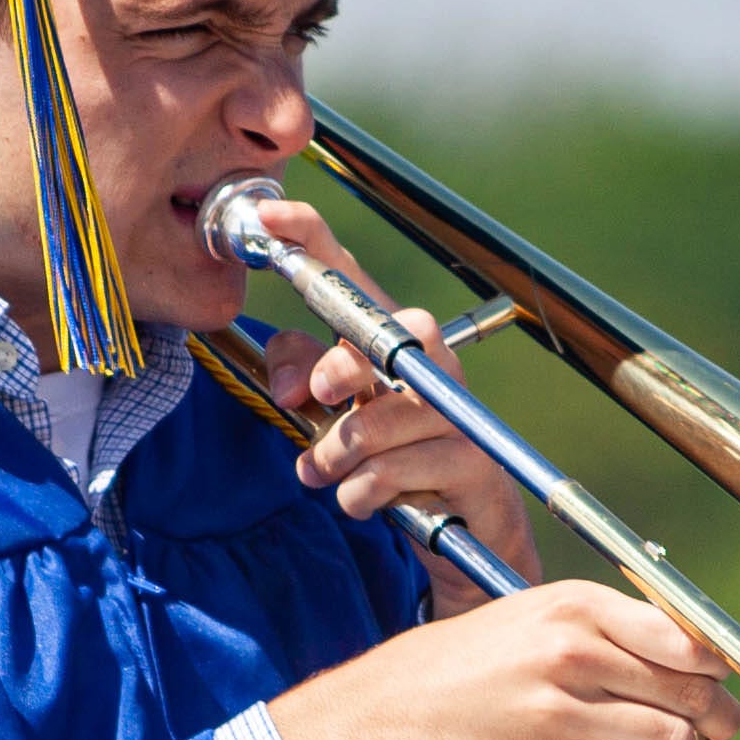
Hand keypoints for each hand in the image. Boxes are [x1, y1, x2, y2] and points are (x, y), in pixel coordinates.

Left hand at [233, 198, 540, 605]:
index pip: (349, 275)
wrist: (463, 525)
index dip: (308, 236)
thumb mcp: (331, 413)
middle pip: (381, 339)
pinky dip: (359, 496)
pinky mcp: (472, 463)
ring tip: (327, 473)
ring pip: (374, 424)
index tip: (266, 213)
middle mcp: (432, 363)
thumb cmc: (390, 456)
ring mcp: (458, 412)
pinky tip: (363, 500)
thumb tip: (290, 381)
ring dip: (334, 459)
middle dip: (337, 370)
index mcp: (392, 339)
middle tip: (313, 401)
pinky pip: (391, 475)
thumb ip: (299, 376)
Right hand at [266, 581, 739, 739]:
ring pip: (674, 736)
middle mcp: (573, 653)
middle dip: (716, 713)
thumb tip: (689, 653)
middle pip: (691, 689)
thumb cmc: (463, 666)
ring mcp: (564, 713)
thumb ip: (605, 627)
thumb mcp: (530, 617)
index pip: (685, 636)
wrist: (388, 720)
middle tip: (716, 724)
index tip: (717, 678)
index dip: (714, 664)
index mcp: (572, 606)